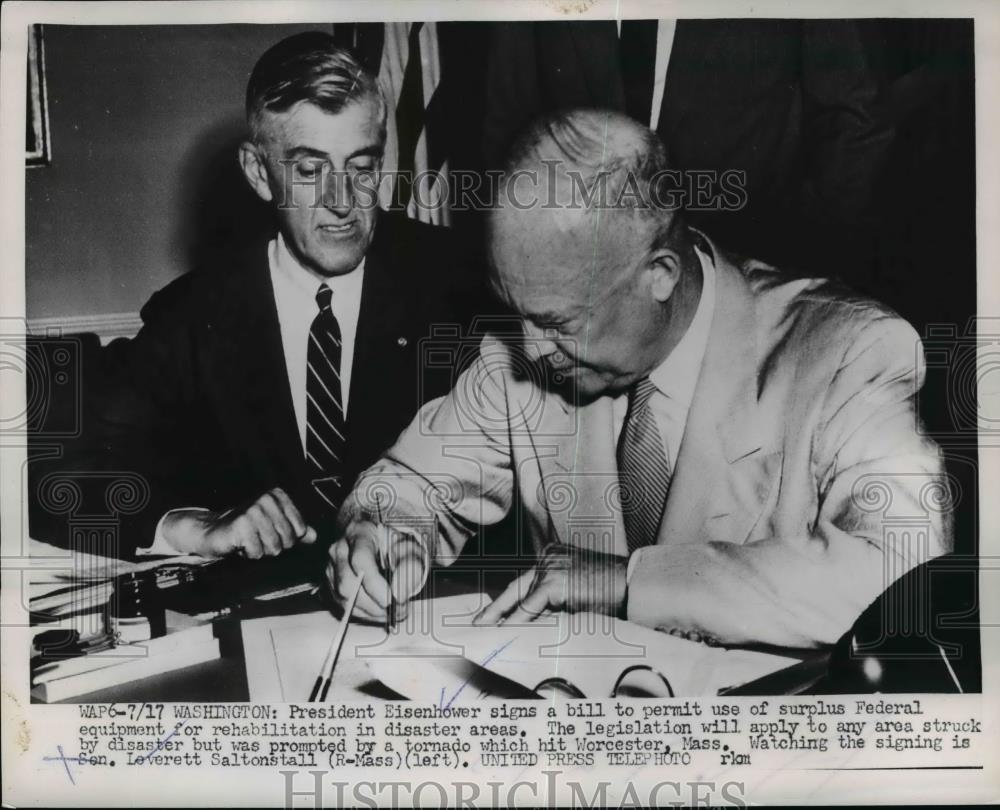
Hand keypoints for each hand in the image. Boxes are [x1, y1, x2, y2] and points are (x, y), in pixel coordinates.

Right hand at [161, 487, 316, 557]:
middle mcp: (267, 499)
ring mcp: (254, 510)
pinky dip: (250, 554)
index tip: (271, 532)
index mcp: (278, 496)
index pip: (300, 529)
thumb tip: (314, 537)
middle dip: (274, 546)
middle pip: (288, 540)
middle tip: (258, 538)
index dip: (288, 539)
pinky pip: (258, 552)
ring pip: (274, 548)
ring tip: (250, 541)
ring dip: (261, 550)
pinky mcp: (242, 524)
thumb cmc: (248, 529)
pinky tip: (241, 544)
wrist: (215, 531)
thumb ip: (296, 531)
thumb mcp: (275, 527)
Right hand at [326, 520, 428, 623]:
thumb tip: (399, 594)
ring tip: (393, 612)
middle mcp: (339, 549)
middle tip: (400, 610)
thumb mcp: (409, 547)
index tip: (394, 599)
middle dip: (376, 604)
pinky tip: (381, 611)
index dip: (376, 585)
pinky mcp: (330, 585)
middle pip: (348, 584)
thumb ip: (409, 566)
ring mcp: (330, 568)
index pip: (360, 561)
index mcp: (359, 532)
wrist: (382, 543)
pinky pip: (343, 607)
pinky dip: (365, 614)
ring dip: (371, 612)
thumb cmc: (395, 544)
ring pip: (344, 599)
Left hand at [473, 543, 627, 625]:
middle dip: (495, 609)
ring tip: (485, 634)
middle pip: (515, 589)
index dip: (506, 602)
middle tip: (476, 624)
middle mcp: (547, 558)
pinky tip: (505, 635)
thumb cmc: (614, 592)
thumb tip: (535, 622)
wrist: (634, 585)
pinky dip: (516, 624)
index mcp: (553, 557)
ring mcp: (549, 568)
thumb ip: (556, 600)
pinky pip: (528, 609)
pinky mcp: (552, 582)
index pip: (524, 583)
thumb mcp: (578, 592)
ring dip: (502, 620)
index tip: (492, 614)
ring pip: (519, 600)